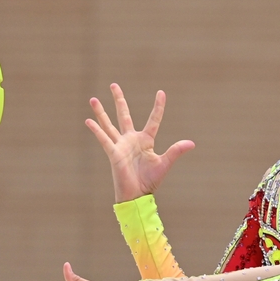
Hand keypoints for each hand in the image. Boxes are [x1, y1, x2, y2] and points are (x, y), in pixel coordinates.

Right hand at [86, 83, 194, 202]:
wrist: (137, 195)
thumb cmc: (150, 181)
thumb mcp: (165, 163)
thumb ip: (176, 151)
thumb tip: (192, 143)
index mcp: (146, 140)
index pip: (153, 120)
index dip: (158, 107)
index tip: (161, 92)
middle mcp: (131, 140)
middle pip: (123, 115)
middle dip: (119, 100)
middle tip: (114, 85)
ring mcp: (121, 145)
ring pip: (109, 124)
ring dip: (101, 112)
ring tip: (93, 99)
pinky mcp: (113, 153)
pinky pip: (104, 139)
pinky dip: (96, 130)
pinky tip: (88, 120)